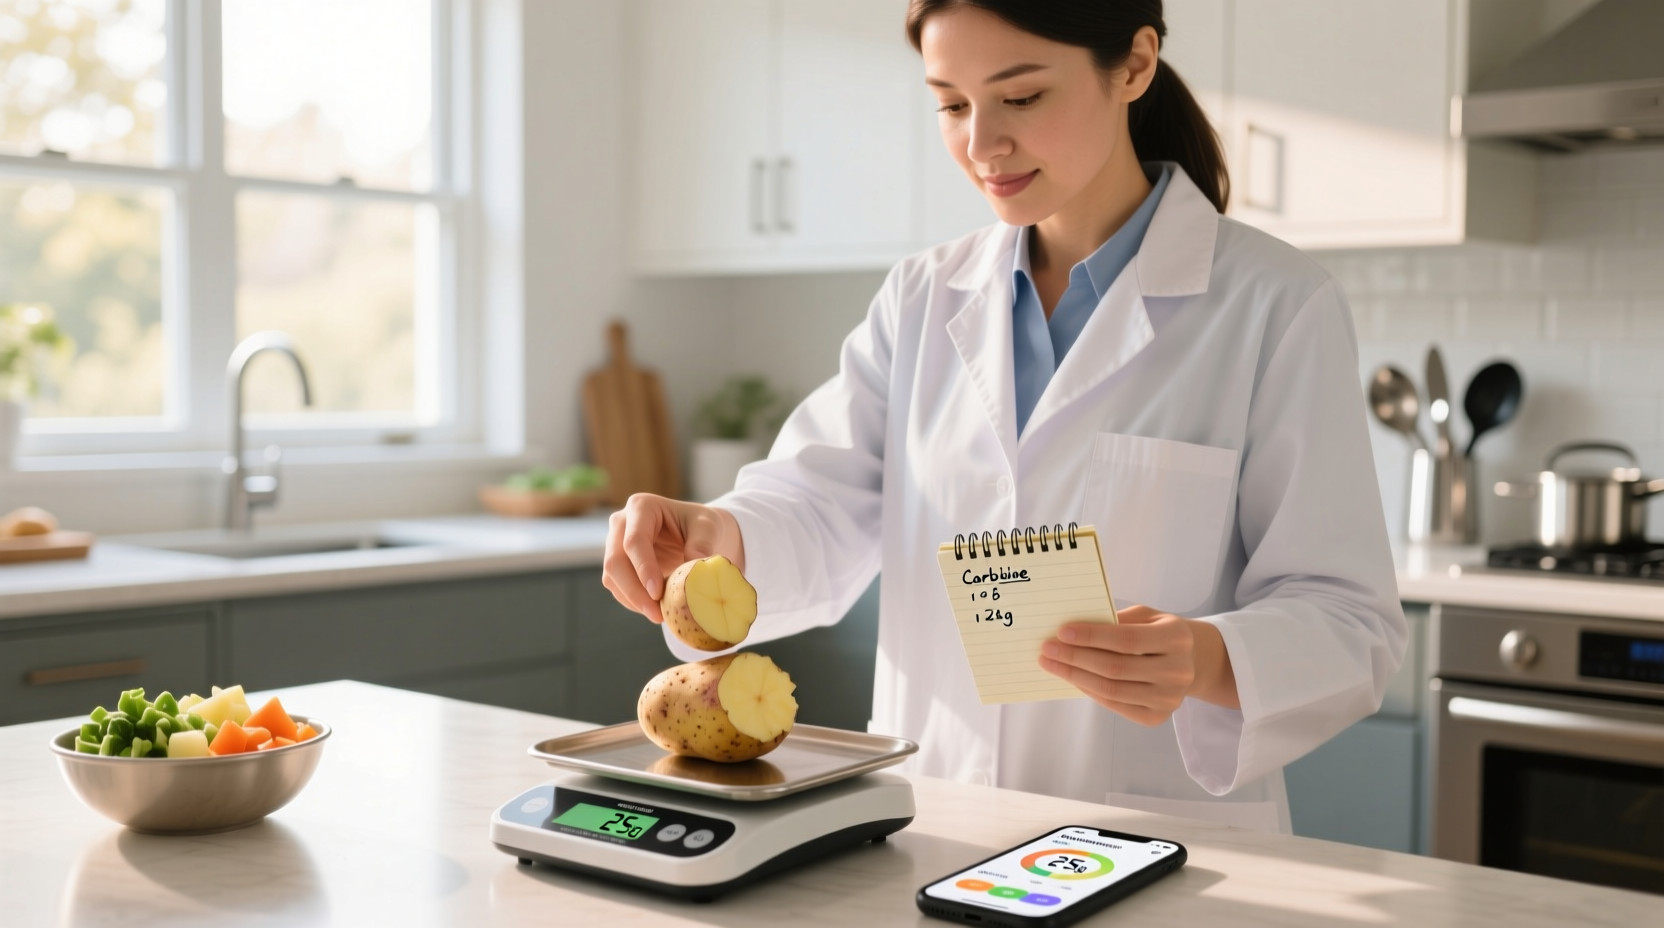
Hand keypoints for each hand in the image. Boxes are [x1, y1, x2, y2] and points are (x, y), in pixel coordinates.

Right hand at [602, 494, 745, 623]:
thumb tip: (694, 565)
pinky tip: (655, 609)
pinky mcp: (618, 565)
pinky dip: (634, 602)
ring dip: (633, 600)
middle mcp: (621, 524)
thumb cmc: (702, 526)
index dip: (643, 568)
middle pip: (615, 561)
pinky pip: (618, 588)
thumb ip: (701, 543)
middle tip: (656, 614)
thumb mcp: (709, 527)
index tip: (657, 592)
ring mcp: (615, 544)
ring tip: (660, 615)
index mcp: (641, 507)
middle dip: (634, 591)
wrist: (698, 534)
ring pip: (612, 578)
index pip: (634, 541)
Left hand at [1038, 604, 1239, 725]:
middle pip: (1116, 667)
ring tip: (1052, 664)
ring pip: (1112, 690)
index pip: (1127, 639)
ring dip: (1076, 676)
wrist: (1190, 662)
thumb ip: (1116, 620)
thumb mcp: (1145, 616)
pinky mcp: (1157, 717)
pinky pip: (1115, 705)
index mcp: (1177, 638)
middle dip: (1075, 658)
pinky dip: (1089, 690)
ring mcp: (1169, 698)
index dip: (1092, 636)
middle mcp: (1178, 671)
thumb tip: (1073, 630)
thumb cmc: (1157, 632)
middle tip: (1047, 649)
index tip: (1062, 632)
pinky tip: (1073, 678)